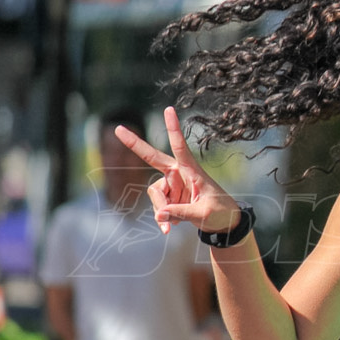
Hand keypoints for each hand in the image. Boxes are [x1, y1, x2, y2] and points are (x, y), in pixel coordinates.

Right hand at [114, 107, 240, 233]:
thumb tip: (160, 214)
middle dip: (134, 144)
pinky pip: (157, 208)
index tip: (169, 109)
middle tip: (117, 129)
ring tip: (174, 223)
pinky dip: (161, 219)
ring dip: (161, 210)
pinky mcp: (168, 198)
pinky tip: (169, 229)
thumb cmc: (219, 213)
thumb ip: (181, 213)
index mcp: (191, 170)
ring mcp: (171, 186)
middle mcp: (178, 174)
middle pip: (152, 158)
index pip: (180, 146)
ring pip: (154, 195)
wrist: (222, 224)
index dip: (173, 129)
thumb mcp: (203, 214)